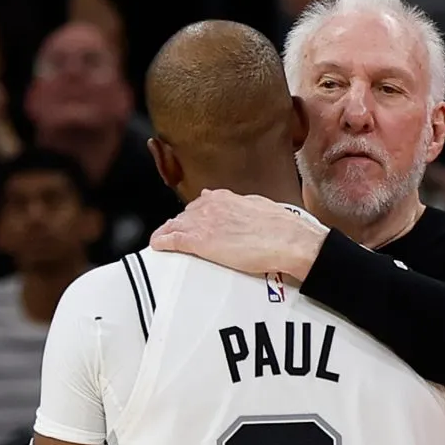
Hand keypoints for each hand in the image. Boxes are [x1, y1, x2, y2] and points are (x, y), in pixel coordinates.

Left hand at [150, 189, 327, 280]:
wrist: (286, 240)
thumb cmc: (280, 227)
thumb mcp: (258, 207)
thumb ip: (239, 205)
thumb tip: (232, 204)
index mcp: (224, 197)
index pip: (199, 204)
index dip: (193, 216)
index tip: (191, 222)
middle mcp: (209, 206)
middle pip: (184, 215)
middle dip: (180, 225)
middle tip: (178, 236)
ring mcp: (202, 223)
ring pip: (175, 225)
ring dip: (169, 233)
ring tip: (164, 242)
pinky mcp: (199, 241)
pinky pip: (171, 239)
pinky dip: (161, 242)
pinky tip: (157, 246)